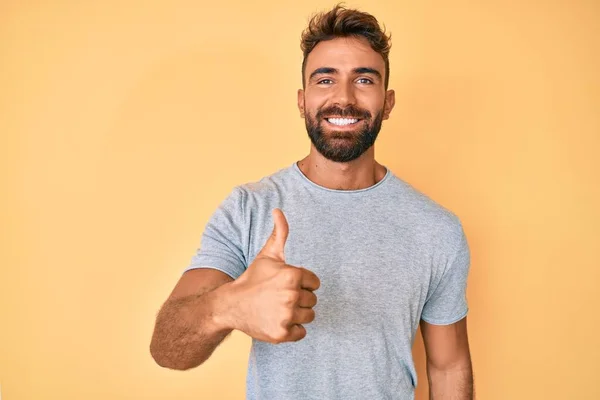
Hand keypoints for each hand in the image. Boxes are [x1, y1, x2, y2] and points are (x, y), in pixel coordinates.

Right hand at [229, 208, 319, 343]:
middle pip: (313, 300)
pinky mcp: (282, 334)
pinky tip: (277, 321)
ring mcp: (286, 316)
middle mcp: (291, 295)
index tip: (285, 284)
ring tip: (279, 308)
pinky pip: (301, 333)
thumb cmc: (252, 279)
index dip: (302, 283)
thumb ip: (279, 233)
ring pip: (309, 316)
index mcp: (293, 275)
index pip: (315, 283)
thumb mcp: (267, 255)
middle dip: (299, 299)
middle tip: (279, 297)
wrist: (231, 305)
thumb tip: (278, 210)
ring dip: (297, 314)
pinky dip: (292, 330)